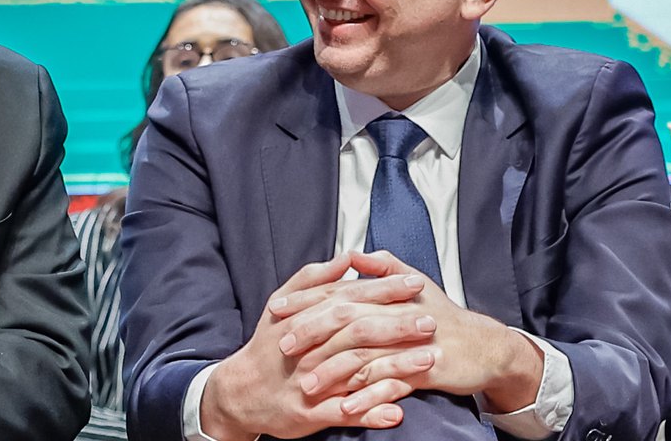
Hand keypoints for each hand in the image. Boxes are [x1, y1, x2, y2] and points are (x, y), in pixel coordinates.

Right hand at [200, 253, 432, 440]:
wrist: (240, 391)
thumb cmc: (268, 346)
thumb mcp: (281, 304)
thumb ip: (313, 279)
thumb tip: (345, 258)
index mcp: (303, 318)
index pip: (348, 298)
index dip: (383, 289)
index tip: (415, 282)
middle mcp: (307, 347)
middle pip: (355, 332)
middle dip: (396, 325)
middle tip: (430, 320)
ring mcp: (309, 381)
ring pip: (356, 372)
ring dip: (394, 366)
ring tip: (428, 360)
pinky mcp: (309, 413)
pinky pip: (345, 412)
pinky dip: (371, 410)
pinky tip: (398, 410)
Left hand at [274, 251, 542, 413]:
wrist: (485, 347)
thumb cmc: (442, 316)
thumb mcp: (414, 284)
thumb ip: (381, 267)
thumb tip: (352, 254)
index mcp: (386, 293)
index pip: (337, 291)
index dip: (305, 299)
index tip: (275, 308)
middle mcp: (395, 312)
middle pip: (345, 319)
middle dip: (311, 331)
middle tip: (282, 346)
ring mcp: (410, 341)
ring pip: (365, 354)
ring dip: (333, 371)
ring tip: (307, 385)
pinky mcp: (426, 368)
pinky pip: (392, 383)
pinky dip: (369, 395)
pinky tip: (347, 408)